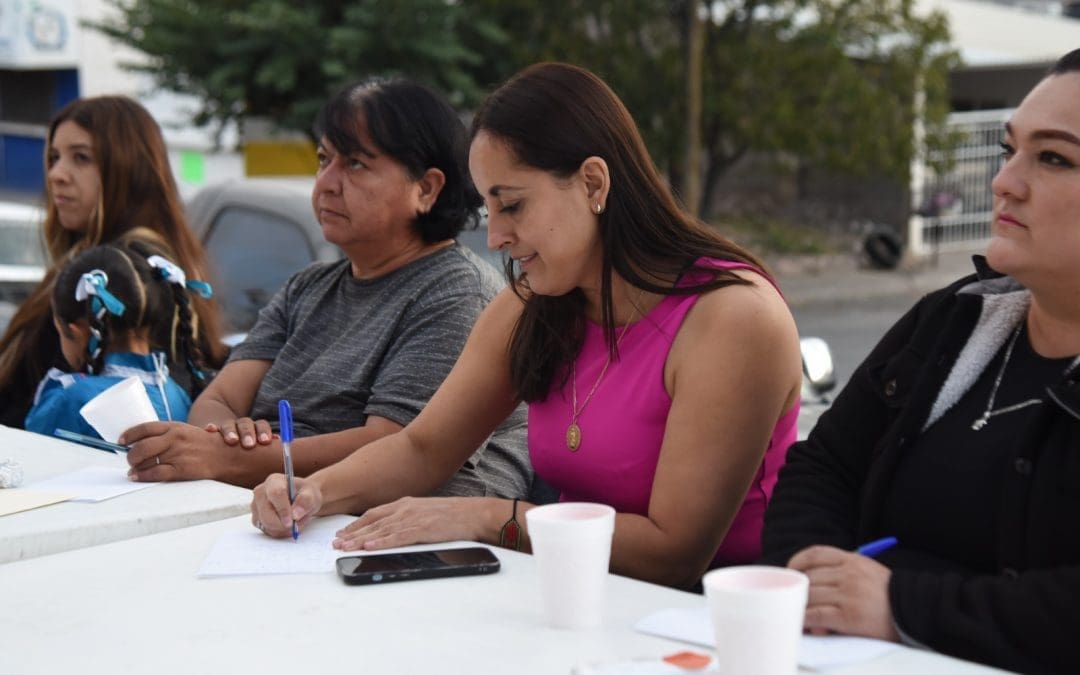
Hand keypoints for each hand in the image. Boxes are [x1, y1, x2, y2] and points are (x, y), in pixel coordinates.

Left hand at [122, 421, 228, 480]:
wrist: (227, 456)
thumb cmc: (206, 445)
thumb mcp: (187, 432)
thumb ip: (168, 435)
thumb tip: (145, 443)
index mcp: (174, 427)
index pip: (145, 428)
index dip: (129, 435)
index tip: (121, 441)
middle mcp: (174, 439)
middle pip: (141, 446)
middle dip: (130, 455)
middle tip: (129, 460)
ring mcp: (177, 454)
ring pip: (145, 461)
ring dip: (135, 467)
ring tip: (133, 471)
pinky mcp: (181, 469)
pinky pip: (156, 473)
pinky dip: (143, 476)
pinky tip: (138, 477)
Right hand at [203, 417, 273, 448]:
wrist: (225, 443)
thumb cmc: (249, 453)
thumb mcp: (261, 449)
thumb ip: (270, 449)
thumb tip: (281, 447)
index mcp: (255, 429)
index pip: (261, 426)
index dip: (264, 432)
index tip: (266, 441)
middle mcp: (241, 427)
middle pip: (246, 424)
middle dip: (248, 433)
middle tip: (250, 445)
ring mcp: (226, 429)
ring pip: (229, 425)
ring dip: (231, 431)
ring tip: (232, 440)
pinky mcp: (212, 434)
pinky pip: (212, 428)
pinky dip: (211, 427)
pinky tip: (210, 429)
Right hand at [251, 473, 319, 538]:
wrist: (301, 499)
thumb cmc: (305, 494)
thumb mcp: (311, 494)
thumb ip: (306, 500)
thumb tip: (295, 514)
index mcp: (274, 481)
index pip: (275, 494)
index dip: (283, 509)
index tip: (292, 520)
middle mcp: (261, 492)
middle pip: (267, 514)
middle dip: (284, 524)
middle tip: (298, 524)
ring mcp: (256, 506)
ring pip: (266, 525)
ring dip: (284, 529)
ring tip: (296, 522)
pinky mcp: (257, 519)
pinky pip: (267, 531)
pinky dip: (280, 532)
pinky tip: (288, 525)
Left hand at [332, 496, 491, 551]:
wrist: (474, 513)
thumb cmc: (452, 516)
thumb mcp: (424, 512)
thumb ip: (407, 519)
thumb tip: (391, 532)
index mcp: (406, 504)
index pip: (374, 514)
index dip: (356, 525)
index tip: (342, 534)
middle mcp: (406, 509)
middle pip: (373, 522)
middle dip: (352, 534)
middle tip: (335, 543)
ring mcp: (414, 518)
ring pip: (381, 530)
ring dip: (361, 540)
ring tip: (345, 548)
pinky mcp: (423, 529)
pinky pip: (398, 537)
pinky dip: (382, 542)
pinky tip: (370, 547)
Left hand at [787, 545, 899, 641]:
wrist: (913, 611)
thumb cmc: (887, 593)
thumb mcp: (867, 570)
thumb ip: (841, 569)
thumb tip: (811, 578)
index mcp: (852, 560)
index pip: (815, 554)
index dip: (797, 562)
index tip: (791, 571)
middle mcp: (849, 574)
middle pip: (809, 577)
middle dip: (800, 590)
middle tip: (797, 599)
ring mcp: (848, 595)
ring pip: (810, 596)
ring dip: (801, 606)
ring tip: (801, 613)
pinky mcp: (848, 617)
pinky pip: (816, 615)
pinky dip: (805, 619)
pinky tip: (804, 623)